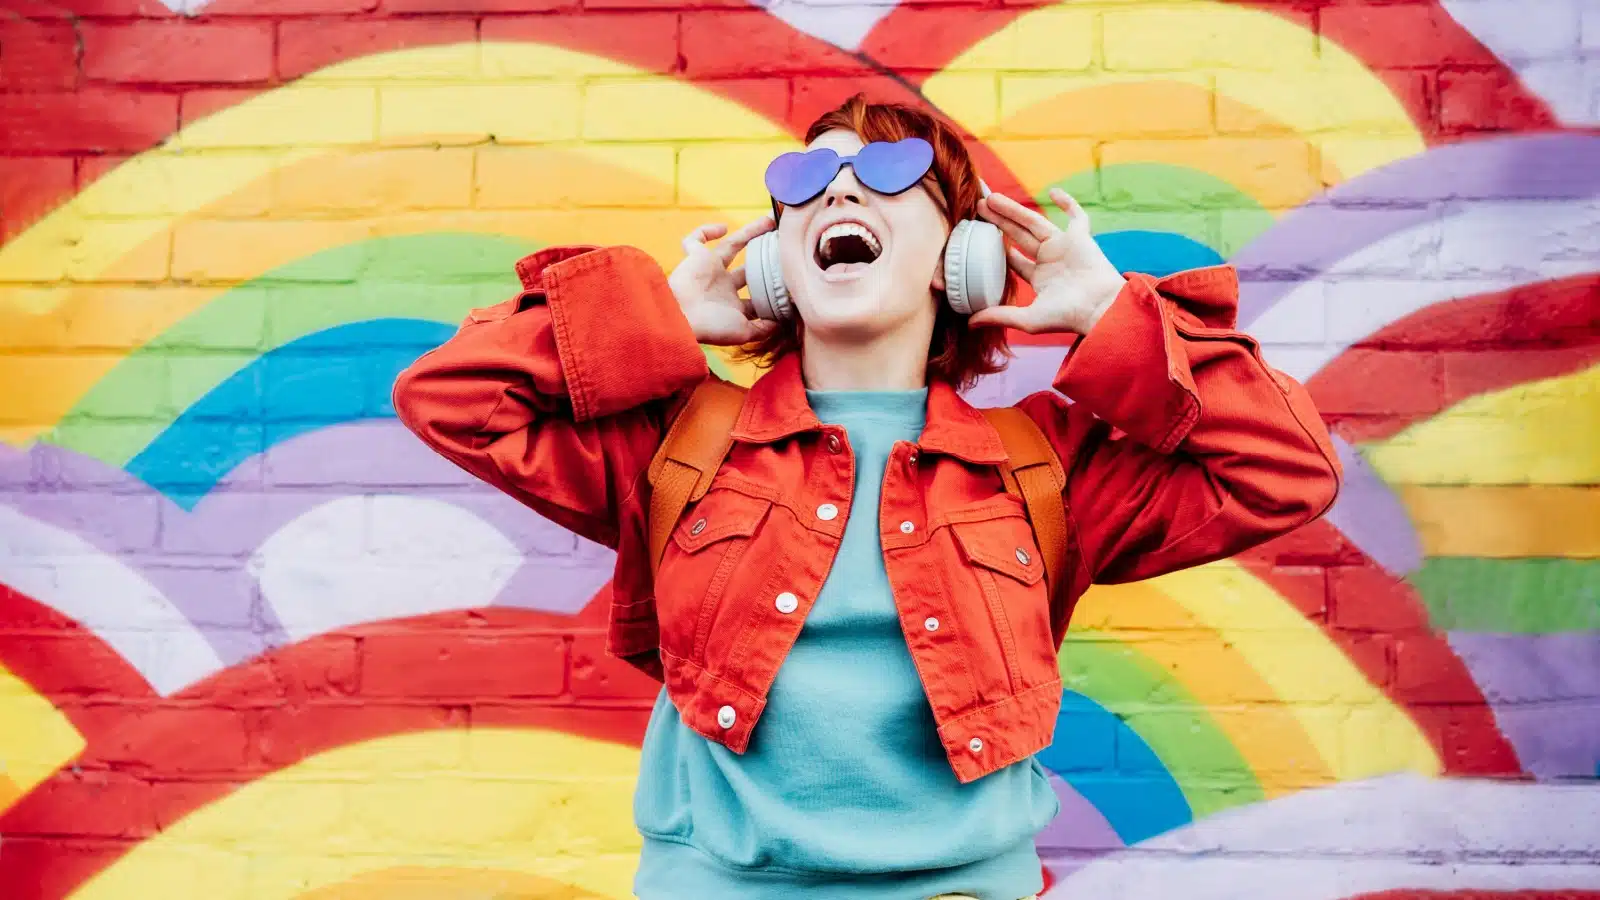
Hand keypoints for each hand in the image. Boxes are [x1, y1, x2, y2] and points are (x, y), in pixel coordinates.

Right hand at [668, 216, 777, 345]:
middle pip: (749, 266)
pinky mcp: (694, 257)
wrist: (679, 317)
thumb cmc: (710, 327)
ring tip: (770, 221)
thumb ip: (763, 328)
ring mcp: (709, 270)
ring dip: (750, 232)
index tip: (791, 277)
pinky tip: (723, 228)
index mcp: (733, 305)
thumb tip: (782, 322)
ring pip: (732, 245)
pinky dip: (706, 231)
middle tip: (784, 243)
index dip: (772, 287)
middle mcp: (722, 286)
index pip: (757, 294)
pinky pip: (695, 239)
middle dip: (766, 256)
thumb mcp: (743, 332)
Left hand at [970, 188, 1126, 334]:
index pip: (1016, 260)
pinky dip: (1068, 203)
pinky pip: (1077, 215)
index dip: (999, 249)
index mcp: (1041, 278)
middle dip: (1001, 221)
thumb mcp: (1027, 319)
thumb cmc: (1067, 316)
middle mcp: (1051, 260)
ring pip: (1035, 222)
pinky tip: (1052, 191)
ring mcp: (1065, 247)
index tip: (981, 236)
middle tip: (980, 207)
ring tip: (991, 198)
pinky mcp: (1080, 237)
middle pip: (1020, 235)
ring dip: (1014, 210)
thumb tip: (969, 323)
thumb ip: (999, 315)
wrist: (1099, 307)